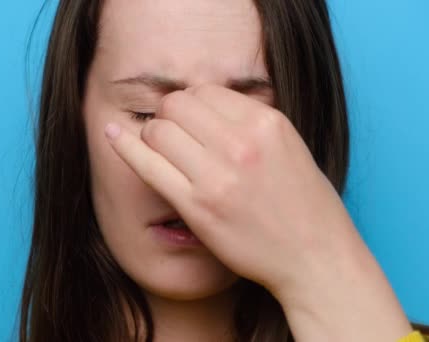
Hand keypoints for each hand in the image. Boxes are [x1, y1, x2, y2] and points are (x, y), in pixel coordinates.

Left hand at [104, 84, 411, 339]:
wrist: (315, 257)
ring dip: (153, 133)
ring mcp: (218, 175)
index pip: (206, 90)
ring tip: (162, 149)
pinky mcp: (197, 206)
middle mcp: (242, 142)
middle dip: (169, 114)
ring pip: (158, 129)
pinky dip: (126, 147)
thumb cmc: (304, 204)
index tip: (189, 119)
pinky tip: (113, 136)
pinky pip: (147, 164)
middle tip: (173, 133)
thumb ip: (249, 121)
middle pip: (177, 104)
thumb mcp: (288, 146)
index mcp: (267, 122)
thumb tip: (204, 103)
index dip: (192, 103)